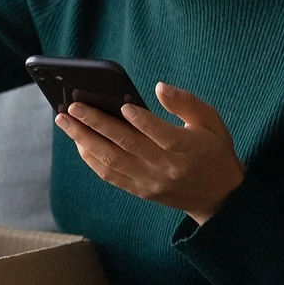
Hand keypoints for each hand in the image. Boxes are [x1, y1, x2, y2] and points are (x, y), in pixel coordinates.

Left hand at [55, 81, 244, 224]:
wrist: (218, 197)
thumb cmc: (213, 150)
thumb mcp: (211, 121)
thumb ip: (186, 102)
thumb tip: (160, 88)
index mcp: (186, 149)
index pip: (160, 133)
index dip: (141, 120)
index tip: (122, 104)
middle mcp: (165, 167)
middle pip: (125, 145)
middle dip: (96, 124)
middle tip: (71, 106)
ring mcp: (150, 181)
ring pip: (111, 161)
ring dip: (84, 140)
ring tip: (65, 121)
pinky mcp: (140, 190)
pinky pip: (110, 175)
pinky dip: (91, 158)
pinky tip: (78, 141)